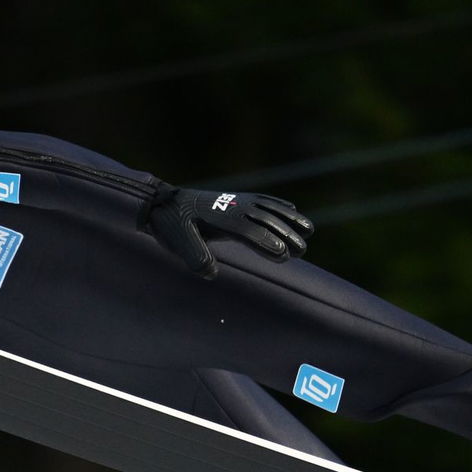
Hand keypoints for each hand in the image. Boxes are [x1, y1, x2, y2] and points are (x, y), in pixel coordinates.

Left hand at [148, 188, 312, 278]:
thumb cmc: (170, 225)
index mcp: (221, 216)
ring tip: (309, 230)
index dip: (268, 243)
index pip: (251, 231)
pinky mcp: (236, 198)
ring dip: (290, 218)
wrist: (162, 201)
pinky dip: (279, 204)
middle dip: (287, 234)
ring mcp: (236, 199)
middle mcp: (233, 205)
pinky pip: (263, 199)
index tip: (284, 256)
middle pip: (267, 220)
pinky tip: (292, 208)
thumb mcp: (177, 243)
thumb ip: (195, 257)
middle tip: (302, 251)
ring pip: (270, 208)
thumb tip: (212, 273)